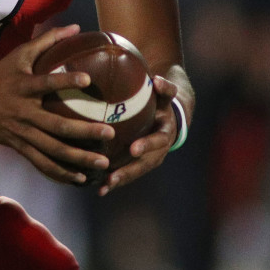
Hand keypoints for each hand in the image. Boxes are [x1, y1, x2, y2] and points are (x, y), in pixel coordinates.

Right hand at [0, 24, 115, 185]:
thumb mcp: (19, 54)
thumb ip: (47, 40)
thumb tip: (76, 27)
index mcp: (23, 86)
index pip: (46, 83)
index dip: (66, 81)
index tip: (88, 81)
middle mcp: (23, 111)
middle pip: (56, 125)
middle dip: (84, 132)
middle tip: (109, 134)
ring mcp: (21, 132)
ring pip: (52, 149)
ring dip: (78, 158)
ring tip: (102, 163)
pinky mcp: (18, 145)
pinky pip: (41, 162)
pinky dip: (60, 172)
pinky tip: (79, 178)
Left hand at [96, 75, 178, 195]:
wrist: (170, 116)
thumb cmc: (161, 100)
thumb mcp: (165, 93)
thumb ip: (165, 88)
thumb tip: (156, 80)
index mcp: (165, 130)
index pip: (159, 138)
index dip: (147, 144)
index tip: (133, 149)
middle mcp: (160, 148)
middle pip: (146, 162)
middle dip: (129, 170)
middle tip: (112, 176)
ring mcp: (151, 158)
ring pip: (136, 171)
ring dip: (120, 179)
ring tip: (104, 186)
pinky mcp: (140, 163)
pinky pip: (129, 173)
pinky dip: (115, 181)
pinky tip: (99, 189)